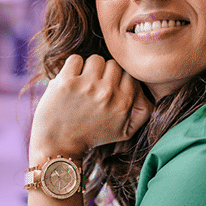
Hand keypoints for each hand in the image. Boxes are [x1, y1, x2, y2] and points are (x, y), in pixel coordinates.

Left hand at [29, 54, 152, 162]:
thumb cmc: (91, 136)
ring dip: (89, 69)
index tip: (108, 88)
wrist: (59, 146)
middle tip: (94, 88)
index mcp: (123, 103)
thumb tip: (146, 91)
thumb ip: (143, 111)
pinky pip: (75, 59)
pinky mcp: (66, 82)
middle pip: (113, 64)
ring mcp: (86, 86)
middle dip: (104, 74)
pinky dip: (72, 67)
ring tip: (82, 85)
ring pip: (96, 59)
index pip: (129, 73)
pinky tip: (70, 82)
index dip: (118, 79)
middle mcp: (107, 93)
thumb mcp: (125, 131)